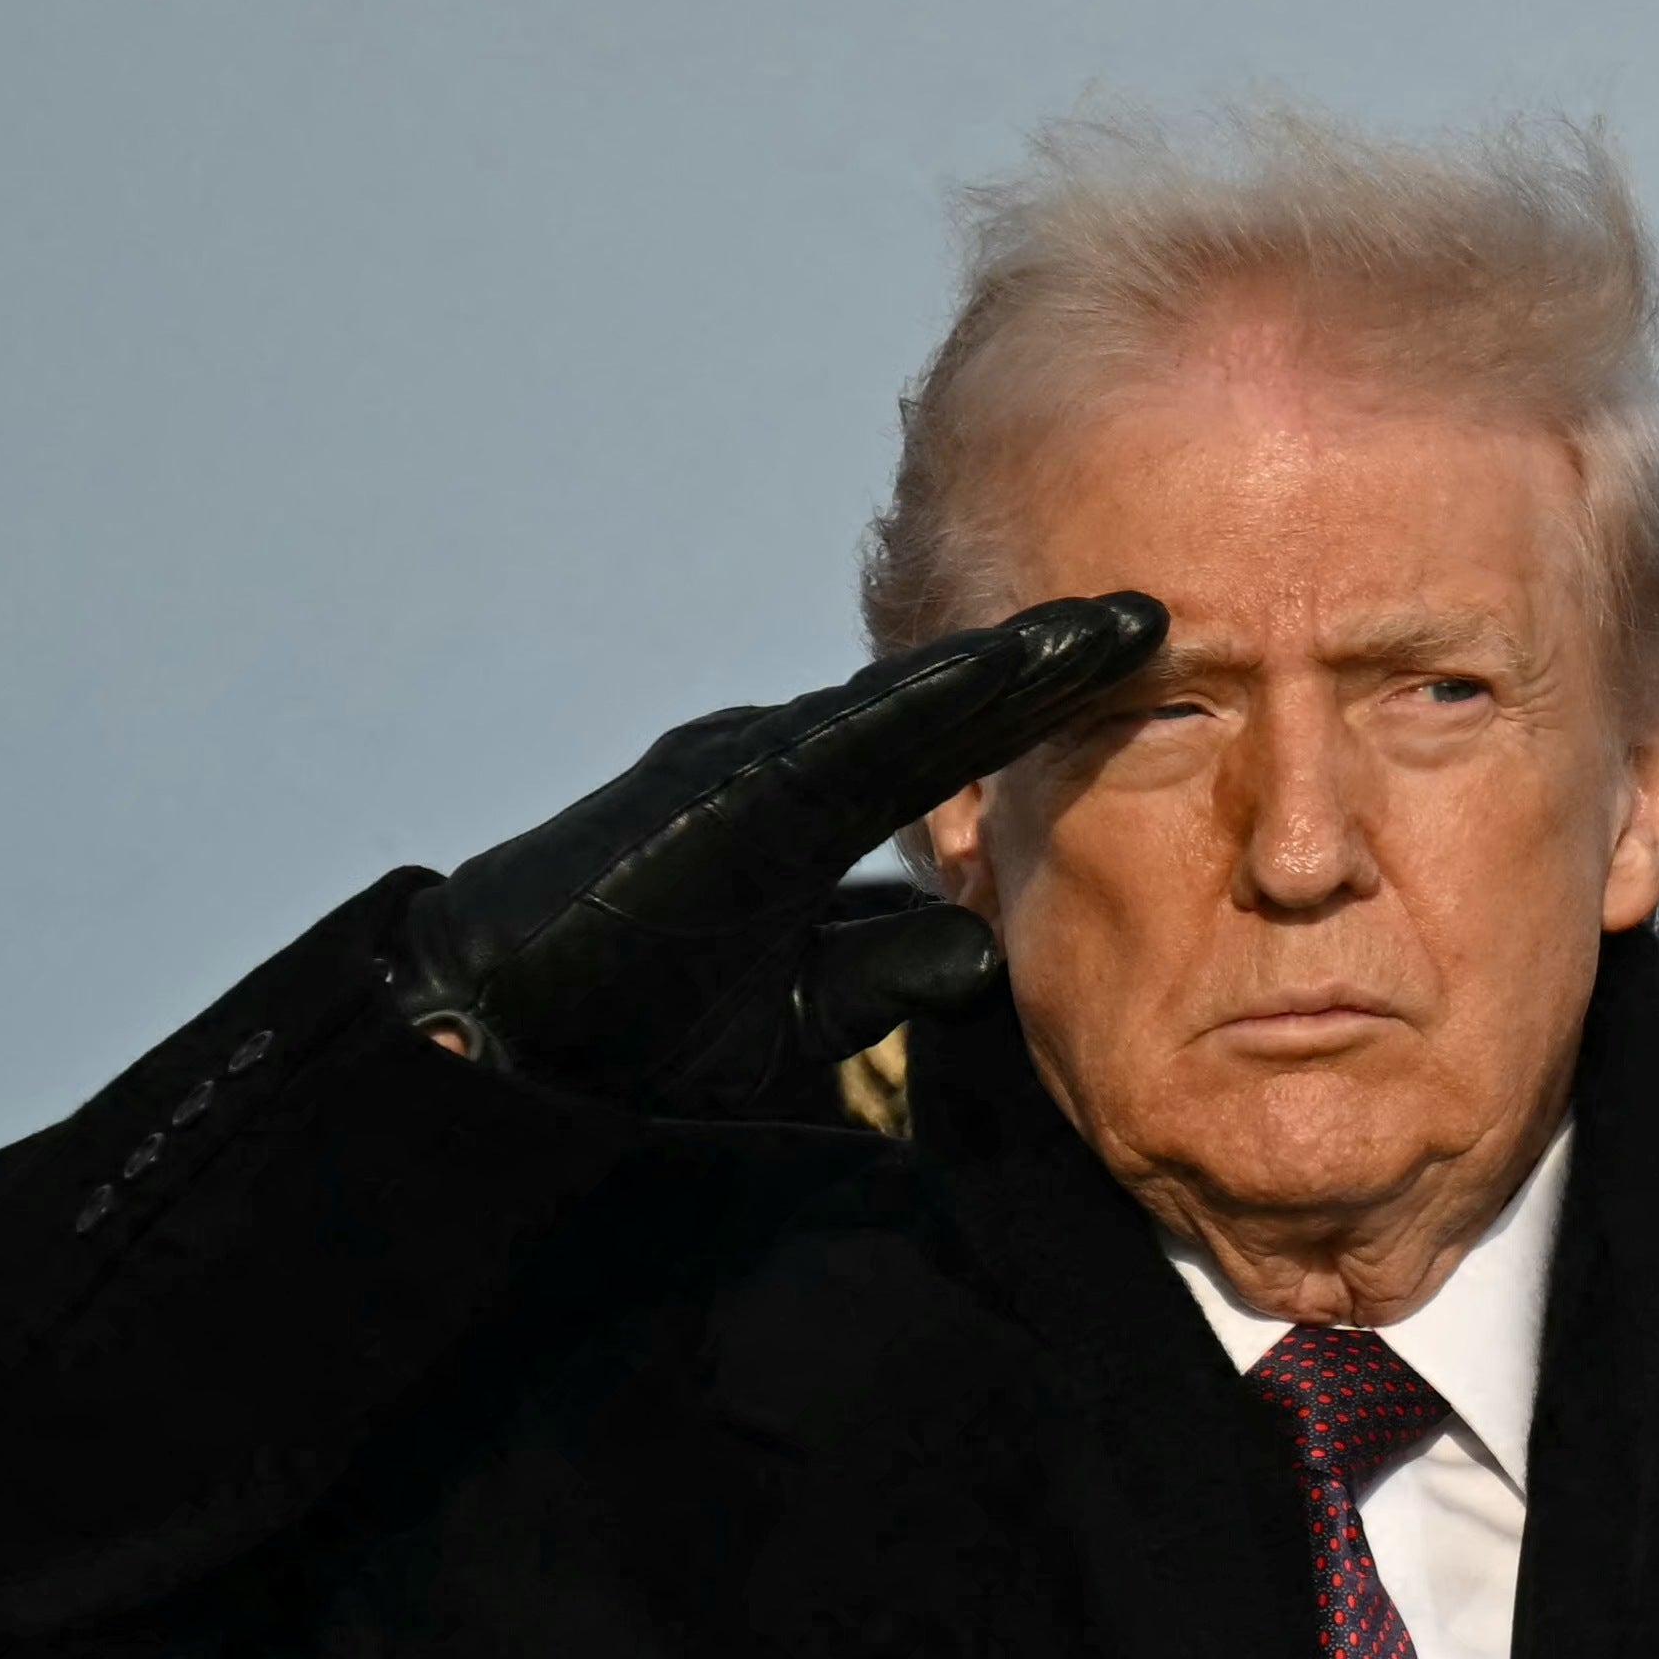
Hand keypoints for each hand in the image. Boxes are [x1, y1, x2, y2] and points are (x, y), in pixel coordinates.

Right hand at [381, 596, 1161, 1109]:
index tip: (1140, 686)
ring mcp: (751, 769)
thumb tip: (982, 952)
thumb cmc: (634, 1028)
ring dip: (1013, 664)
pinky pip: (847, 737)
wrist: (506, 1039)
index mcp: (805, 816)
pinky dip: (931, 701)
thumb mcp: (801, 1010)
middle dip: (1049, 667)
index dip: (1042, 717)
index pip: (951, 757)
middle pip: (945, 710)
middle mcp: (782, 769)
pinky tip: (1007, 673)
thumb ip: (885, 973)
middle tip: (1153, 619)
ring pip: (909, 704)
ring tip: (1113, 627)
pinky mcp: (722, 791)